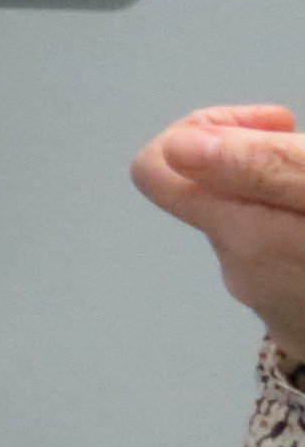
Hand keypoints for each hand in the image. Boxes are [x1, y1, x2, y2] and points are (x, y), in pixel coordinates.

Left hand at [134, 105, 304, 356]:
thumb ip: (262, 167)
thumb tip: (182, 147)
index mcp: (244, 233)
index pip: (156, 167)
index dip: (206, 127)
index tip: (277, 125)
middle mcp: (241, 269)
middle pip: (217, 193)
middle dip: (269, 165)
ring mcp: (271, 300)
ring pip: (261, 225)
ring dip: (297, 203)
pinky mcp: (299, 322)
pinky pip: (290, 259)